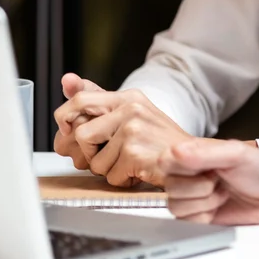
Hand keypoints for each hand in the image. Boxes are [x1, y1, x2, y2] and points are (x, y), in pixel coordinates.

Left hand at [54, 81, 192, 186]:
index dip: (65, 116)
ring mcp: (133, 130)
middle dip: (87, 152)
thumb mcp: (132, 113)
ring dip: (108, 169)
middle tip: (105, 155)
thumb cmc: (159, 139)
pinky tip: (139, 170)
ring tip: (129, 162)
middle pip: (79, 133)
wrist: (193, 159)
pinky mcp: (135, 152)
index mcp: (128, 97)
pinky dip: (122, 179)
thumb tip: (66, 79)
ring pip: (93, 161)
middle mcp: (131, 109)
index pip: (80, 98)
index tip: (66, 130)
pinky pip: (109, 175)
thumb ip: (98, 99)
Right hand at [160, 139, 258, 224]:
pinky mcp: (198, 216)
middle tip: (221, 181)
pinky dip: (205, 217)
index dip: (184, 169)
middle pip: (170, 188)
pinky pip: (186, 222)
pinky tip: (220, 207)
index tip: (208, 168)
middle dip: (201, 188)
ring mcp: (193, 197)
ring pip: (176, 207)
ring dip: (205, 203)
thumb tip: (177, 151)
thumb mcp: (237, 154)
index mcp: (194, 154)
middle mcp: (190, 175)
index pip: (165, 161)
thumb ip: (206, 152)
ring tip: (224, 193)